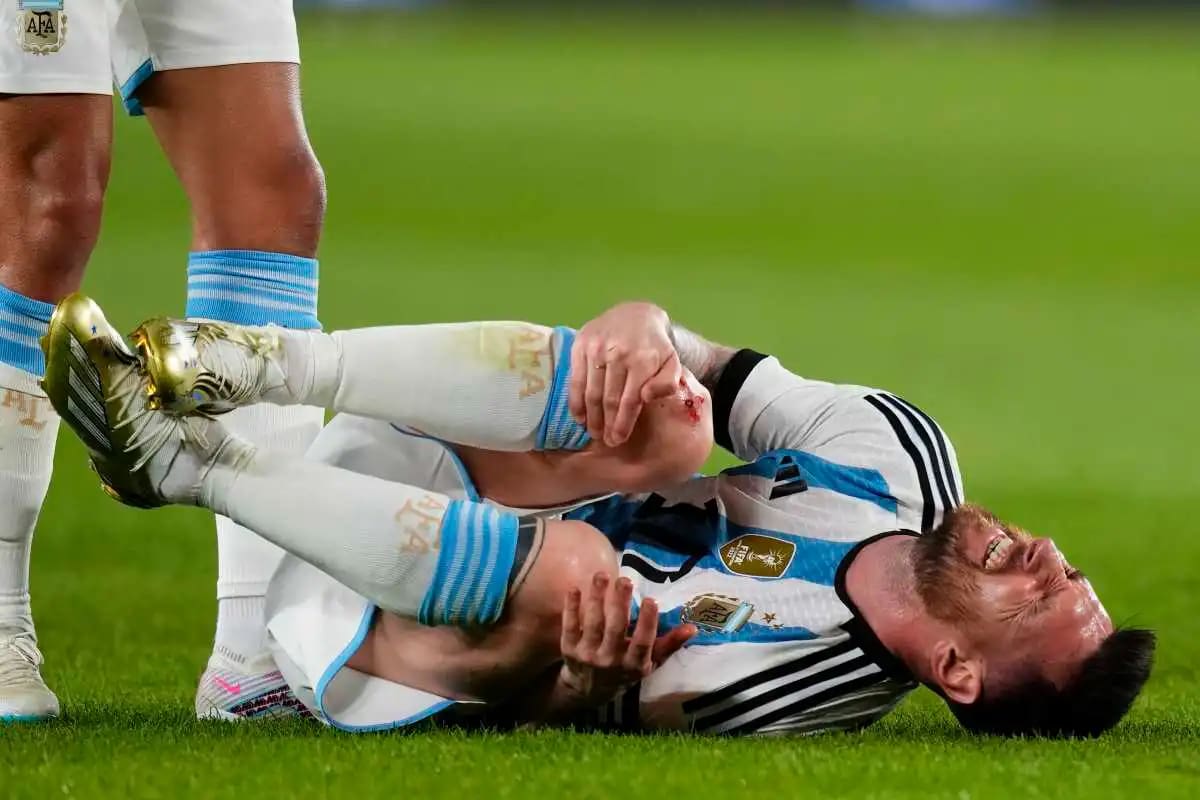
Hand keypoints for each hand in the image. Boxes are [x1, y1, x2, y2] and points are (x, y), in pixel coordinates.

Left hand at [558, 572, 695, 705]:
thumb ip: (669, 644)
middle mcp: (610, 661)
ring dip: (596, 597)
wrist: (588, 690)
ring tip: (601, 575)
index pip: (642, 643)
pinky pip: (569, 626)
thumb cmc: (625, 670)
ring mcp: (588, 655)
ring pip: (592, 623)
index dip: (647, 623)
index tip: (651, 600)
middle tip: (624, 580)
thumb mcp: (650, 663)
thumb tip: (693, 628)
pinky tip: (575, 588)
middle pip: (615, 629)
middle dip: (620, 603)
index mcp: (633, 664)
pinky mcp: (569, 649)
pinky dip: (572, 607)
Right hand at [569, 302, 681, 446]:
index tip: (618, 440)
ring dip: (590, 417)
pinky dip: (575, 401)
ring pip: (591, 392)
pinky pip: (575, 379)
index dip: (622, 424)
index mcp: (643, 360)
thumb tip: (647, 397)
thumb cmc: (655, 346)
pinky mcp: (580, 345)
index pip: (629, 401)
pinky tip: (579, 416)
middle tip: (605, 440)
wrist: (635, 315)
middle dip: (606, 425)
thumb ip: (667, 383)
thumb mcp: (672, 362)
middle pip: (608, 399)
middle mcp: (618, 353)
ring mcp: (596, 348)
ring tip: (593, 432)